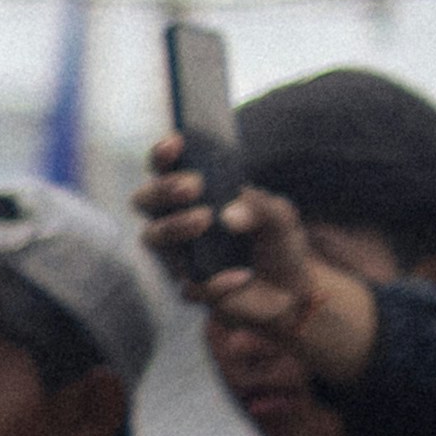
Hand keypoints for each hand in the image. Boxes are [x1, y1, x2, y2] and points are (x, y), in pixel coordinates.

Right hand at [147, 163, 384, 392]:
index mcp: (197, 198)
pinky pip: (188, 284)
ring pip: (153, 238)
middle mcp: (177, 223)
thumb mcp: (281, 217)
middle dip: (162, 190)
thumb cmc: (277, 244)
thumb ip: (260, 207)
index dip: (163, 156)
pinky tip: (240, 276)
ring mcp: (178, 256)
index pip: (167, 171)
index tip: (176, 144)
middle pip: (145, 201)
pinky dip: (215, 280)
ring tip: (205, 220)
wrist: (290, 291)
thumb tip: (229, 214)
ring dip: (175, 226)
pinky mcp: (190, 288)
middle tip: (192, 186)